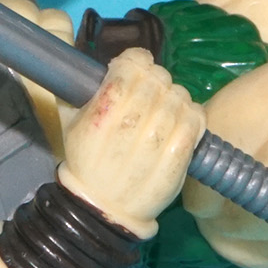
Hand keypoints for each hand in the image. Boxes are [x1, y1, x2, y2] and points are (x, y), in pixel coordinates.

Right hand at [59, 48, 205, 235]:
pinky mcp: (178, 160)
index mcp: (100, 115)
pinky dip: (192, 113)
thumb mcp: (72, 123)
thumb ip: (86, 91)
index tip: (137, 65)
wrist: (103, 207)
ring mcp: (155, 145)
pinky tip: (182, 118)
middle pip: (156, 82)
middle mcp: (128, 128)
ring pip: (178, 98)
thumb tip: (112, 65)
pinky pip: (195, 121)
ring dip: (175, 96)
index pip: (129, 69)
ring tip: (166, 106)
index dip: (137, 60)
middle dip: (156, 79)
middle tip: (152, 88)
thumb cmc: (86, 161)